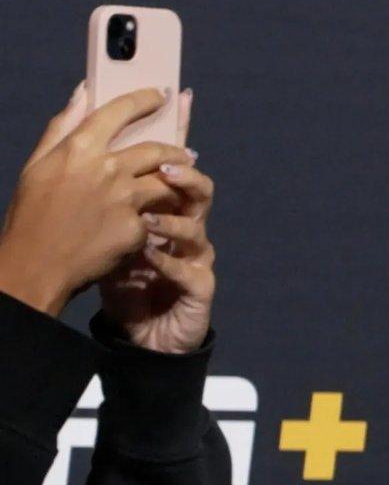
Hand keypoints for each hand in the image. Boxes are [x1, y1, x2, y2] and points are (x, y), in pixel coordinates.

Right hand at [0, 85, 190, 316]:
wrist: (34, 266)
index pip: (120, 110)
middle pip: (157, 149)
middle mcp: (106, 169)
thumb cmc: (31, 215)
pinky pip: (156, 216)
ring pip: (166, 182)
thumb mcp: (36, 166)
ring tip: (179, 185)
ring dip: (176, 183)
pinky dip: (155, 217)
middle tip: (184, 153)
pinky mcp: (136, 227)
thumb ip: (62, 126)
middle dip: (175, 150)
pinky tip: (154, 222)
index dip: (144, 99)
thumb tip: (83, 90)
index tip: (161, 94)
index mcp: (79, 148)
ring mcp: (125, 199)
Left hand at [99, 144, 214, 354]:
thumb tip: (92, 181)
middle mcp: (190, 235)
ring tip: (147, 220)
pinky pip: (189, 271)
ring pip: (197, 232)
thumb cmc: (129, 287)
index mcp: (172, 219)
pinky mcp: (201, 288)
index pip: (179, 182)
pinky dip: (167, 263)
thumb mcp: (113, 247)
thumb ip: (111, 218)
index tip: (150, 149)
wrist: (145, 335)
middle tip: (166, 170)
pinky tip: (147, 257)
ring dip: (172, 222)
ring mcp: (198, 261)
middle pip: (201, 197)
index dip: (170, 164)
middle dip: (187, 180)